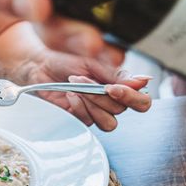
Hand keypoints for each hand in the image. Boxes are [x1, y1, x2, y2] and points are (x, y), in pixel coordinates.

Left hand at [25, 48, 151, 130]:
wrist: (41, 68)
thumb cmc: (66, 63)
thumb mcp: (92, 65)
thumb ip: (115, 75)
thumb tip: (143, 81)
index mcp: (119, 88)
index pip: (141, 103)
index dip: (132, 98)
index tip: (113, 87)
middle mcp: (109, 104)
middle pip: (121, 111)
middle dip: (104, 97)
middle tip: (90, 83)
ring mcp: (94, 114)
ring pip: (107, 121)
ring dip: (93, 103)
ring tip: (78, 86)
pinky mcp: (78, 120)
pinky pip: (87, 121)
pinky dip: (79, 106)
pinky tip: (71, 94)